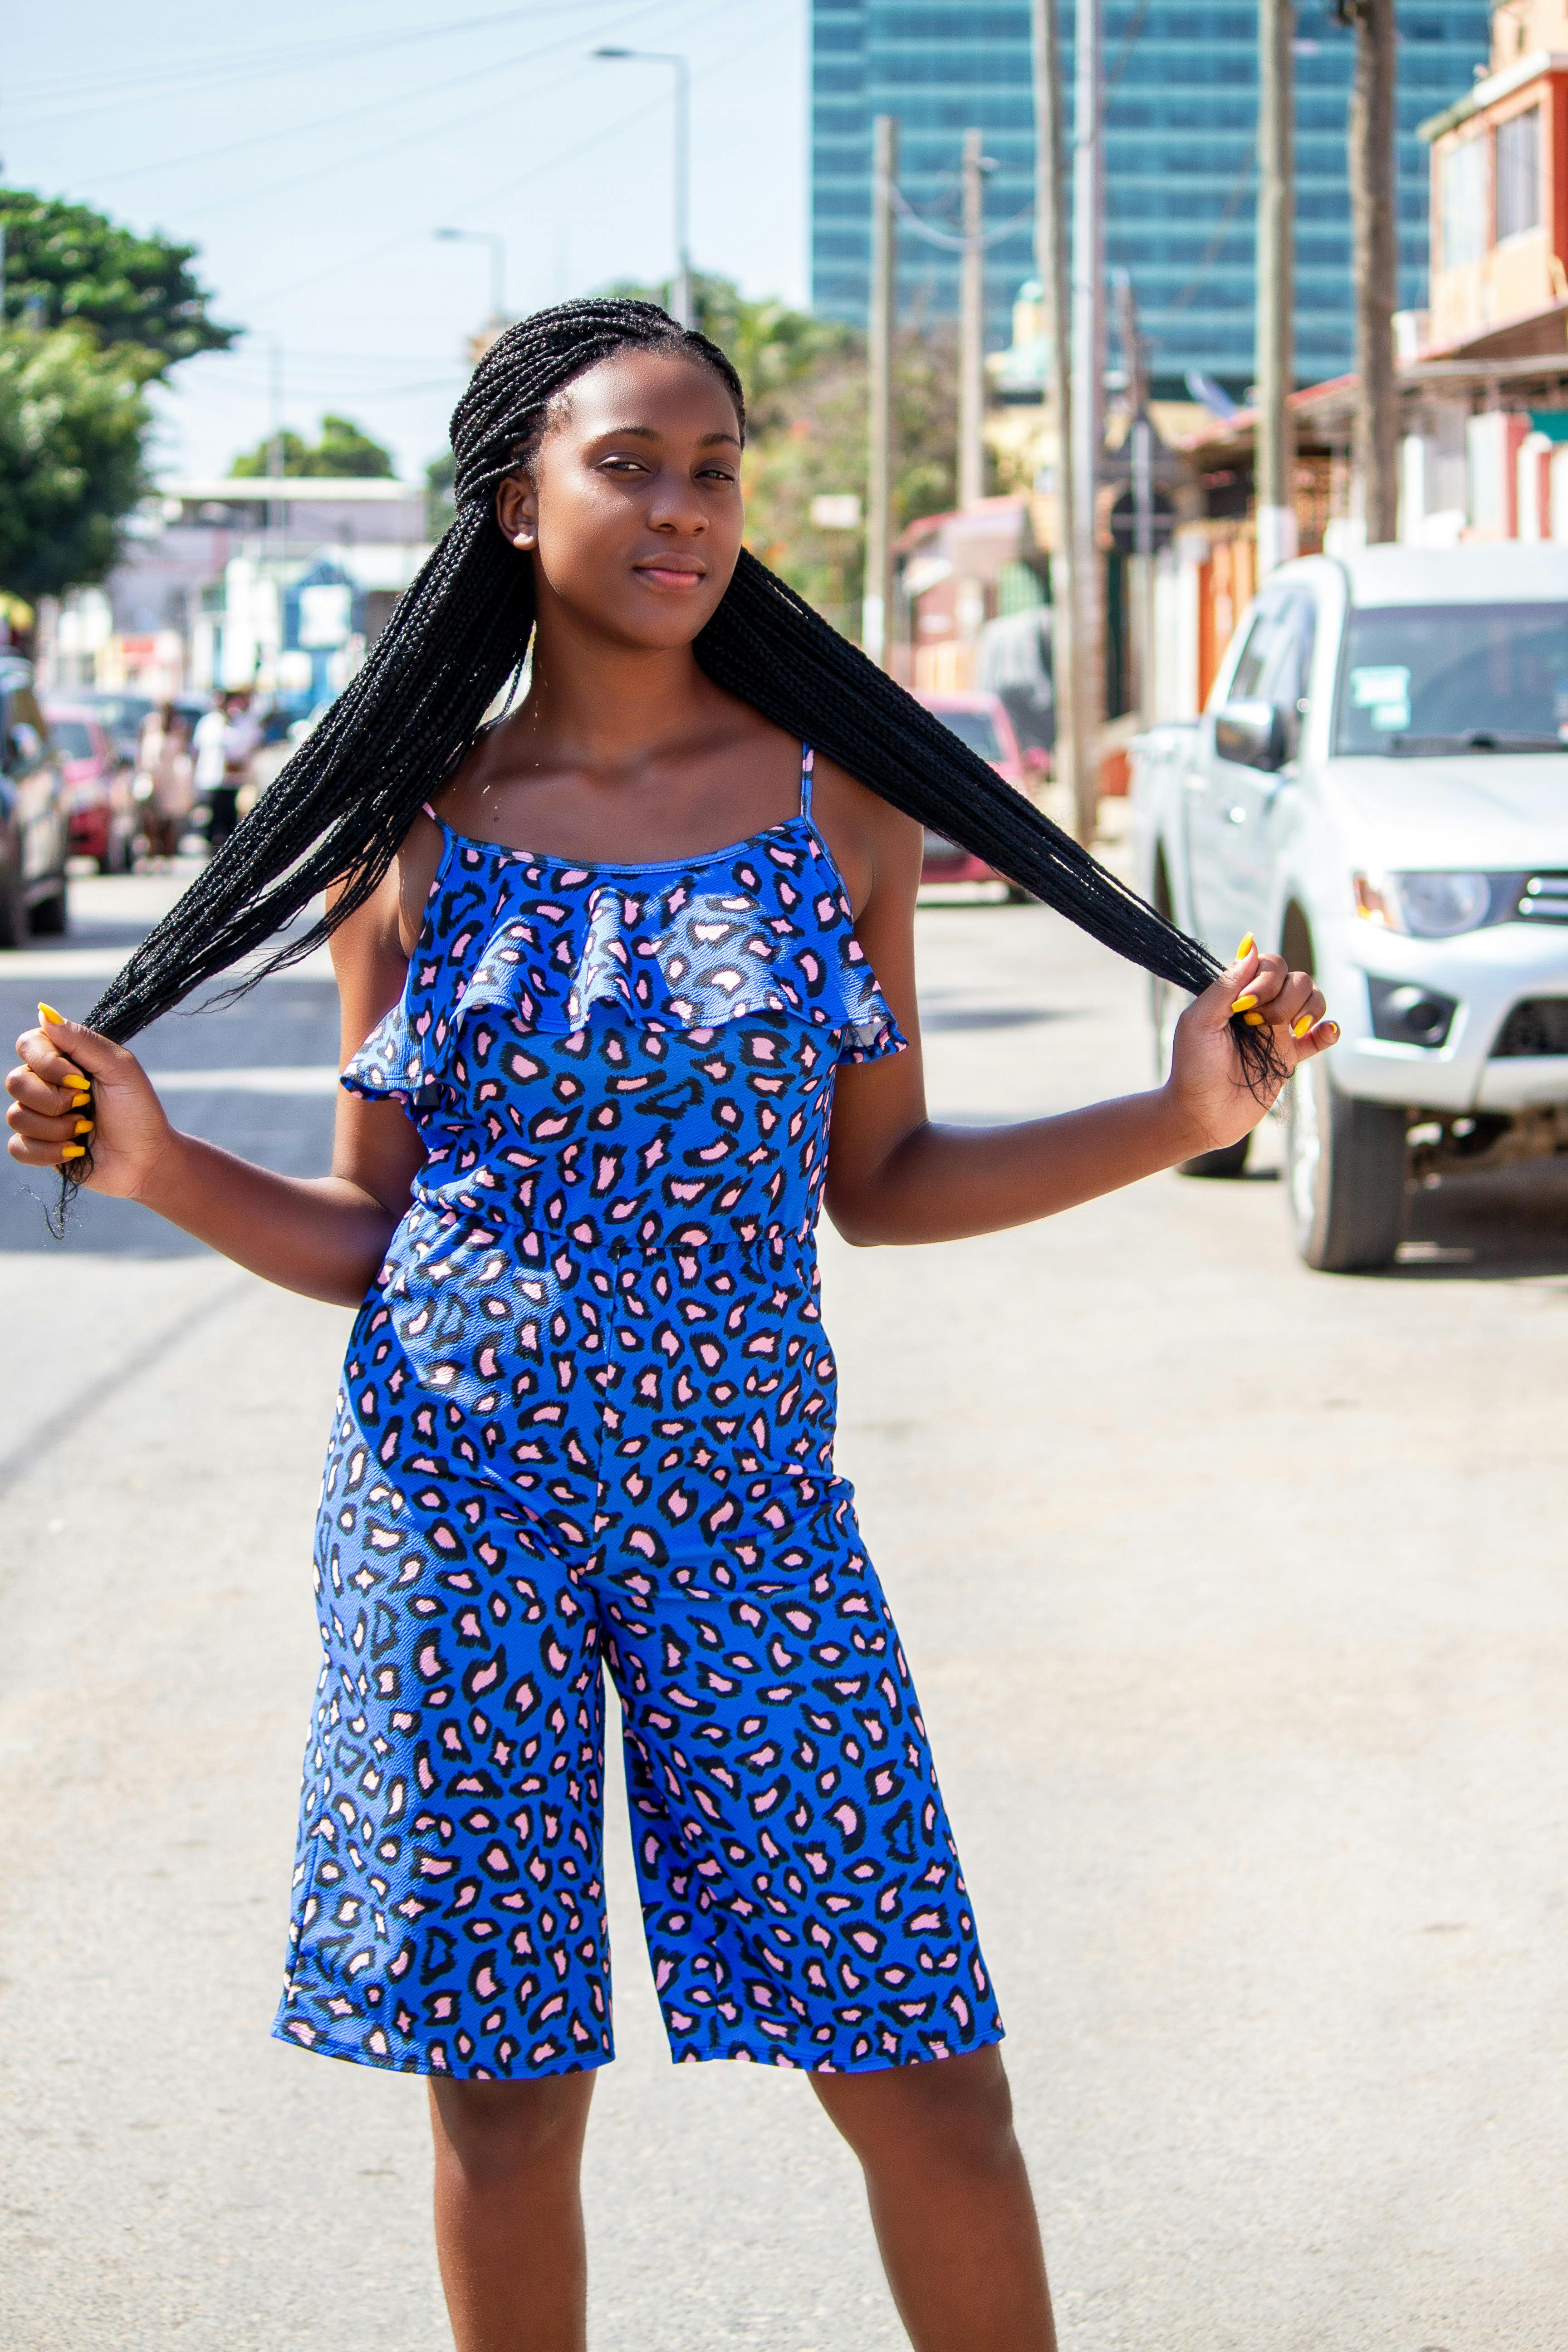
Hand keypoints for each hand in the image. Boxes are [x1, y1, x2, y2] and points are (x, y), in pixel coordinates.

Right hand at [6, 1005, 176, 1199]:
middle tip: (86, 1106)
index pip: (28, 1045)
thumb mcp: (120, 1069)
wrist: (147, 1161)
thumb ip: (83, 1040)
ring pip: (16, 1115)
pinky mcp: (37, 1147)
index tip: (81, 1079)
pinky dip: (49, 1152)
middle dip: (55, 1100)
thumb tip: (44, 1011)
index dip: (47, 1063)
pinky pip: (18, 1147)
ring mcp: (39, 1116)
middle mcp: (46, 1084)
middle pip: (15, 1082)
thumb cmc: (139, 1112)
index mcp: (64, 1059)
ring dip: (57, 1128)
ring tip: (85, 1129)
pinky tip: (74, 1151)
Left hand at [1164, 934, 1336, 1156]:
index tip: (1244, 1006)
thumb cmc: (1192, 1067)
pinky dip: (1329, 1030)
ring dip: (1308, 1010)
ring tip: (1288, 1031)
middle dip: (1285, 997)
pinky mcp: (1291, 1057)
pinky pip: (1321, 1037)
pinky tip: (1324, 1032)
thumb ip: (1225, 985)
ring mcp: (1278, 1032)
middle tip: (1258, 1023)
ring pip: (1313, 1001)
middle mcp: (1261, 1008)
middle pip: (1297, 979)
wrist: (1201, 1115)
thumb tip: (1251, 943)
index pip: (1269, 965)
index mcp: (1238, 995)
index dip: (1265, 979)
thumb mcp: (1199, 1021)